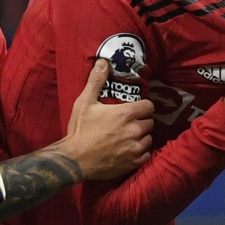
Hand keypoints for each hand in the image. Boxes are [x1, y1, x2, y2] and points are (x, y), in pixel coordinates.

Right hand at [63, 59, 154, 179]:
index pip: (149, 106)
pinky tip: (129, 150)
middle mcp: (135, 130)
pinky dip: (140, 152)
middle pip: (150, 122)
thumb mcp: (84, 102)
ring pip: (149, 138)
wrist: (75, 160)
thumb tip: (103, 62)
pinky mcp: (133, 162)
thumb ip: (96, 81)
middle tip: (128, 123)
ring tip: (129, 137)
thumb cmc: (80, 130)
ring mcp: (135, 147)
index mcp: (126, 114)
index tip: (135, 109)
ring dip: (142, 137)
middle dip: (141, 121)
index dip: (142, 107)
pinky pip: (146, 154)